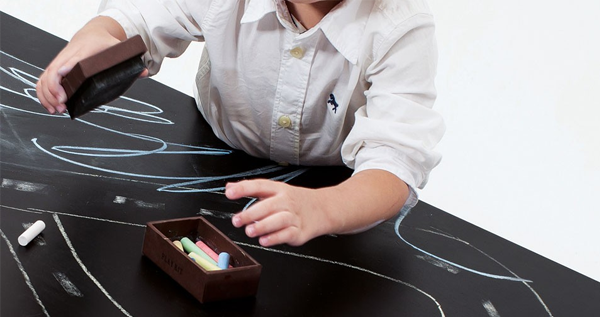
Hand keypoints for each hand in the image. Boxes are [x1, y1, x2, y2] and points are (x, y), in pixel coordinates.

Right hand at [36, 16, 147, 113]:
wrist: (93, 33)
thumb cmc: (104, 43)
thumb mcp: (118, 49)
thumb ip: (130, 62)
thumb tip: (144, 72)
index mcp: (82, 51)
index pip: (70, 61)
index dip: (63, 75)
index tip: (62, 90)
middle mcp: (68, 57)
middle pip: (53, 73)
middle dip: (54, 91)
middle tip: (62, 106)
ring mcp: (60, 62)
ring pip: (44, 78)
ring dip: (47, 95)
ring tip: (57, 110)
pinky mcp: (56, 68)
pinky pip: (43, 80)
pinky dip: (43, 93)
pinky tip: (51, 106)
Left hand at [227, 170, 408, 246]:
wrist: (323, 209)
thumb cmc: (293, 201)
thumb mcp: (274, 191)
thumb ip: (251, 190)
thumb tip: (229, 186)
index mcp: (278, 189)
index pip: (259, 186)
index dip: (243, 188)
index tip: (229, 192)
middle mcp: (286, 201)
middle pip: (268, 206)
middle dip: (251, 213)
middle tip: (236, 220)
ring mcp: (294, 217)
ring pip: (278, 220)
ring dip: (263, 226)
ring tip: (250, 231)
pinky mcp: (299, 232)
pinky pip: (287, 235)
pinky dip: (275, 238)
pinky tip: (264, 240)